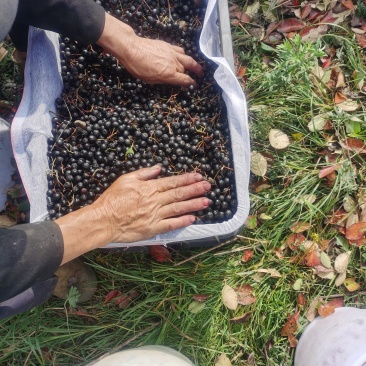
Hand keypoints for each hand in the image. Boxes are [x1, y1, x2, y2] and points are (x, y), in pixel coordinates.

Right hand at [93, 165, 210, 242]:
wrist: (103, 220)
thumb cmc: (112, 199)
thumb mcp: (126, 179)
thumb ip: (144, 173)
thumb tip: (159, 168)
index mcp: (149, 187)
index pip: (172, 182)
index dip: (187, 179)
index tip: (198, 176)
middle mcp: (155, 200)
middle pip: (179, 193)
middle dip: (195, 189)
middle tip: (208, 186)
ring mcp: (155, 215)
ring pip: (178, 208)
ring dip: (193, 204)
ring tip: (206, 201)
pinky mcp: (153, 228)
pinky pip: (171, 224)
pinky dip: (182, 221)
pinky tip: (193, 218)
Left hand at [97, 13, 202, 86]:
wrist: (131, 49)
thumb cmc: (137, 67)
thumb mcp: (150, 80)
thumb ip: (163, 80)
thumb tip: (171, 81)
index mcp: (169, 74)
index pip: (185, 80)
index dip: (192, 84)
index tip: (195, 85)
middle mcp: (173, 64)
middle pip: (185, 71)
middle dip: (191, 75)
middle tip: (197, 78)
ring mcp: (172, 53)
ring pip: (187, 59)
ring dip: (194, 64)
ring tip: (198, 68)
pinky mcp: (168, 46)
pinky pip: (180, 50)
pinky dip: (184, 55)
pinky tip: (183, 56)